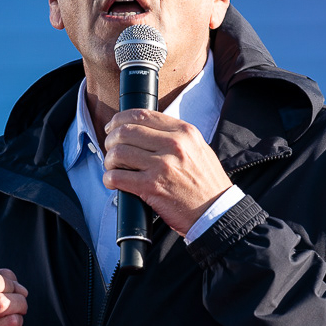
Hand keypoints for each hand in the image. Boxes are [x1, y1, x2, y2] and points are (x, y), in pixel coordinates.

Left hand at [102, 109, 232, 234]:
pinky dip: (109, 179)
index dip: (120, 119)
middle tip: (110, 149)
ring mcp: (162, 165)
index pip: (142, 115)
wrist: (216, 211)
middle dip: (110, 140)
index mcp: (184, 132)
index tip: (113, 127)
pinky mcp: (152, 186)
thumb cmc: (206, 183)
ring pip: (118, 152)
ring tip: (112, 168)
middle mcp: (173, 144)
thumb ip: (175, 136)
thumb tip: (144, 130)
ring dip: (109, 161)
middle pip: (125, 131)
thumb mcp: (197, 148)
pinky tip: (113, 182)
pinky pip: (118, 177)